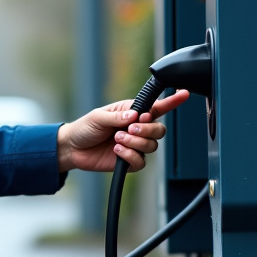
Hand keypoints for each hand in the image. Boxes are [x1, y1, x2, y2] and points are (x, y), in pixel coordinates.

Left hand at [56, 90, 189, 172]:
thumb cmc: (85, 128)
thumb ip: (118, 117)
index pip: (155, 107)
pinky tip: (117, 151)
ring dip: (135, 142)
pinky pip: (140, 161)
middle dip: (147, 129)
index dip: (171, 102)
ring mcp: (134, 146)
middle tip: (129, 128)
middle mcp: (137, 129)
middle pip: (159, 130)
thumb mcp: (99, 117)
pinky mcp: (129, 161)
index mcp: (132, 113)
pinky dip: (129, 155)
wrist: (73, 149)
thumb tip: (135, 116)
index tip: (183, 95)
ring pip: (151, 146)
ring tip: (117, 139)